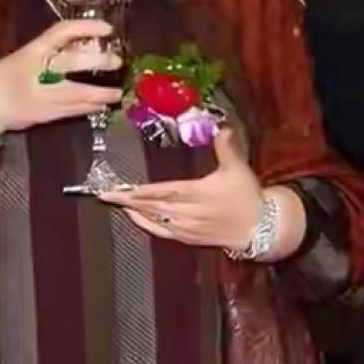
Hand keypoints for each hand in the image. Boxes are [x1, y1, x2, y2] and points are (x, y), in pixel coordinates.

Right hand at [0, 18, 123, 133]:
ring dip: (100, 93)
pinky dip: (90, 108)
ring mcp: (44, 94)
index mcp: (34, 51)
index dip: (86, 27)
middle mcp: (39, 70)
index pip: (61, 32)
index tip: (108, 28)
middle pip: (72, 62)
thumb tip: (87, 45)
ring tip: (118, 93)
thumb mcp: (27, 56)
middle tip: (117, 61)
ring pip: (78, 92)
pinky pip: (74, 111)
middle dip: (97, 62)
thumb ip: (53, 51)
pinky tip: (103, 106)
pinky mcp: (47, 114)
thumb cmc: (4, 77)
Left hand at [97, 127, 264, 249]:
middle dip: (128, 200)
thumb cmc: (247, 196)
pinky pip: (161, 231)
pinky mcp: (187, 237)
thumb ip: (226, 147)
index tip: (124, 188)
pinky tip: (134, 217)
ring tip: (115, 202)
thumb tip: (221, 126)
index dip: (143, 191)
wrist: (258, 227)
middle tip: (105, 194)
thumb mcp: (238, 168)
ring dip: (133, 210)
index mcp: (198, 193)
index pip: (165, 191)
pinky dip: (145, 224)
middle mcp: (188, 212)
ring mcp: (186, 227)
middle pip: (153, 206)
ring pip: (154, 218)